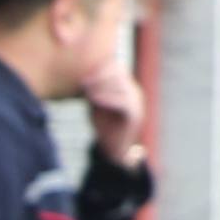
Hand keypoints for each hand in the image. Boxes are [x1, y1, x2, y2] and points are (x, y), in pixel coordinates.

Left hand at [80, 39, 147, 165]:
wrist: (113, 150)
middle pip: (119, 76)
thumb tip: (83, 74)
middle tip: (83, 80)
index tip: (84, 72)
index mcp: (127, 89)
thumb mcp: (97, 104)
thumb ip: (95, 89)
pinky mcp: (134, 115)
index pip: (117, 70)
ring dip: (101, 86)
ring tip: (85, 88)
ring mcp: (136, 104)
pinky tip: (92, 99)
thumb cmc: (103, 126)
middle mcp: (134, 94)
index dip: (101, 69)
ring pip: (120, 87)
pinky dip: (107, 99)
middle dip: (100, 76)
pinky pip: (122, 102)